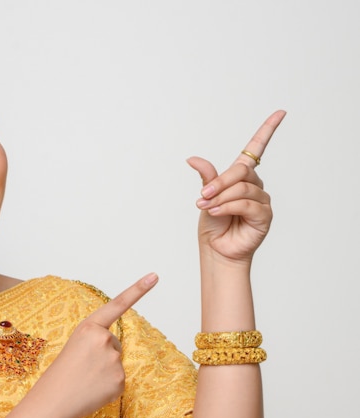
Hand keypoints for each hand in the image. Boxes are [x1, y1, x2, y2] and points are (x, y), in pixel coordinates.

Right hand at [39, 273, 157, 417]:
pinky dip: (108, 385)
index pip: (117, 305)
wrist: (53, 400)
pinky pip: (118, 379)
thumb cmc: (61, 373)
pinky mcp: (120, 380)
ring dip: (104, 371)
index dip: (138, 290)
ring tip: (85, 379)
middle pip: (115, 343)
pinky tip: (93, 389)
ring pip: (116, 362)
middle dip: (102, 354)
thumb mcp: (75, 345)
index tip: (154, 276)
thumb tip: (115, 353)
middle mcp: (104, 339)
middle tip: (82, 367)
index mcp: (89, 327)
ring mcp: (114, 360)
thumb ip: (97, 340)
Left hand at [187, 110, 285, 262]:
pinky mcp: (264, 215)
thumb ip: (207, 177)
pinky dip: (228, 207)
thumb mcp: (207, 197)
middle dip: (219, 183)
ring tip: (207, 209)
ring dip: (220, 199)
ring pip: (241, 189)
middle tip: (202, 196)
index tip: (279, 113)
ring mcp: (262, 200)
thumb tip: (192, 159)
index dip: (267, 131)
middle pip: (241, 171)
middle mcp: (254, 186)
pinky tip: (216, 213)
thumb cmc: (213, 225)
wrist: (216, 250)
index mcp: (241, 178)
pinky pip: (246, 204)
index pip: (256, 150)